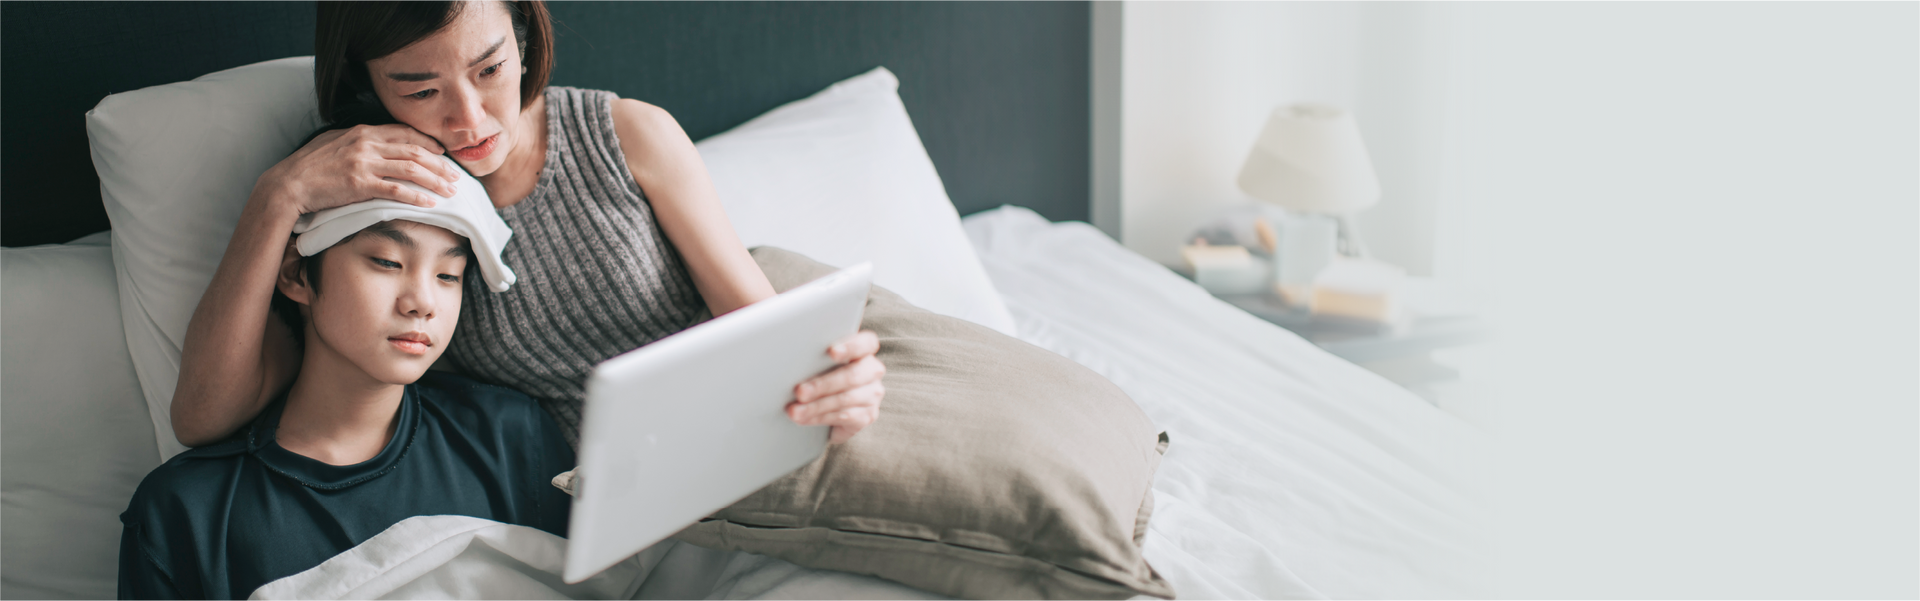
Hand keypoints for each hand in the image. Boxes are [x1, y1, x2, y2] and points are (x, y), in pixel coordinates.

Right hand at [254, 124, 464, 215]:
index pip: (404, 132)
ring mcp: (364, 164)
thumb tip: (377, 143)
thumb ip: (358, 141)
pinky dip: (416, 196)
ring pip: (411, 169)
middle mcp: (366, 144)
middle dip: (439, 164)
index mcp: (362, 132)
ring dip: (435, 181)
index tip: (443, 153)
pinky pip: (396, 190)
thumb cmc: (309, 166)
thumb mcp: (335, 142)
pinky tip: (430, 204)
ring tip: (450, 191)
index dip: (428, 142)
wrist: (288, 184)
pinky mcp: (360, 185)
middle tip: (456, 176)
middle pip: (414, 151)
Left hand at [787, 330, 883, 443]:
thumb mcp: (819, 364)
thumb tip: (790, 363)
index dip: (851, 346)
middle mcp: (872, 370)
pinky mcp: (868, 415)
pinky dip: (820, 418)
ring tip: (795, 410)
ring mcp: (872, 394)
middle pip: (852, 375)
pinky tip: (804, 419)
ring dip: (816, 406)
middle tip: (799, 391)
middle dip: (822, 385)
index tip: (831, 352)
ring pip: (845, 399)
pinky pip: (844, 417)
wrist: (830, 411)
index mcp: (863, 350)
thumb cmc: (822, 376)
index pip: (866, 343)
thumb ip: (815, 358)